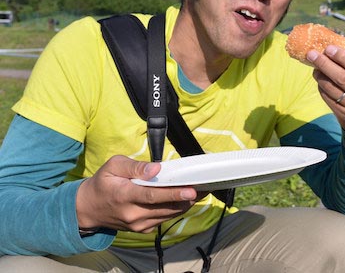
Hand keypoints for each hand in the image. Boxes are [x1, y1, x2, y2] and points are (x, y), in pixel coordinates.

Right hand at [75, 155, 199, 232]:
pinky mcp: (142, 229)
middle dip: (187, 198)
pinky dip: (176, 210)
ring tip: (201, 192)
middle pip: (165, 207)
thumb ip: (135, 167)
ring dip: (185, 204)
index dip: (173, 193)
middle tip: (205, 188)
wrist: (88, 208)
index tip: (191, 191)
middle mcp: (132, 213)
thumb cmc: (103, 183)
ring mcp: (138, 224)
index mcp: (124, 195)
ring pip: (168, 215)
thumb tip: (156, 169)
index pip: (152, 196)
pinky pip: (164, 219)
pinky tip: (185, 200)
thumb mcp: (113, 166)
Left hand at [307, 45, 344, 136]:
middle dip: (325, 64)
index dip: (343, 57)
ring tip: (314, 67)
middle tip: (312, 54)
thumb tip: (334, 52)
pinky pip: (329, 99)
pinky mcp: (344, 117)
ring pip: (332, 89)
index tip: (329, 48)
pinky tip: (320, 80)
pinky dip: (322, 88)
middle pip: (343, 78)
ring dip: (320, 76)